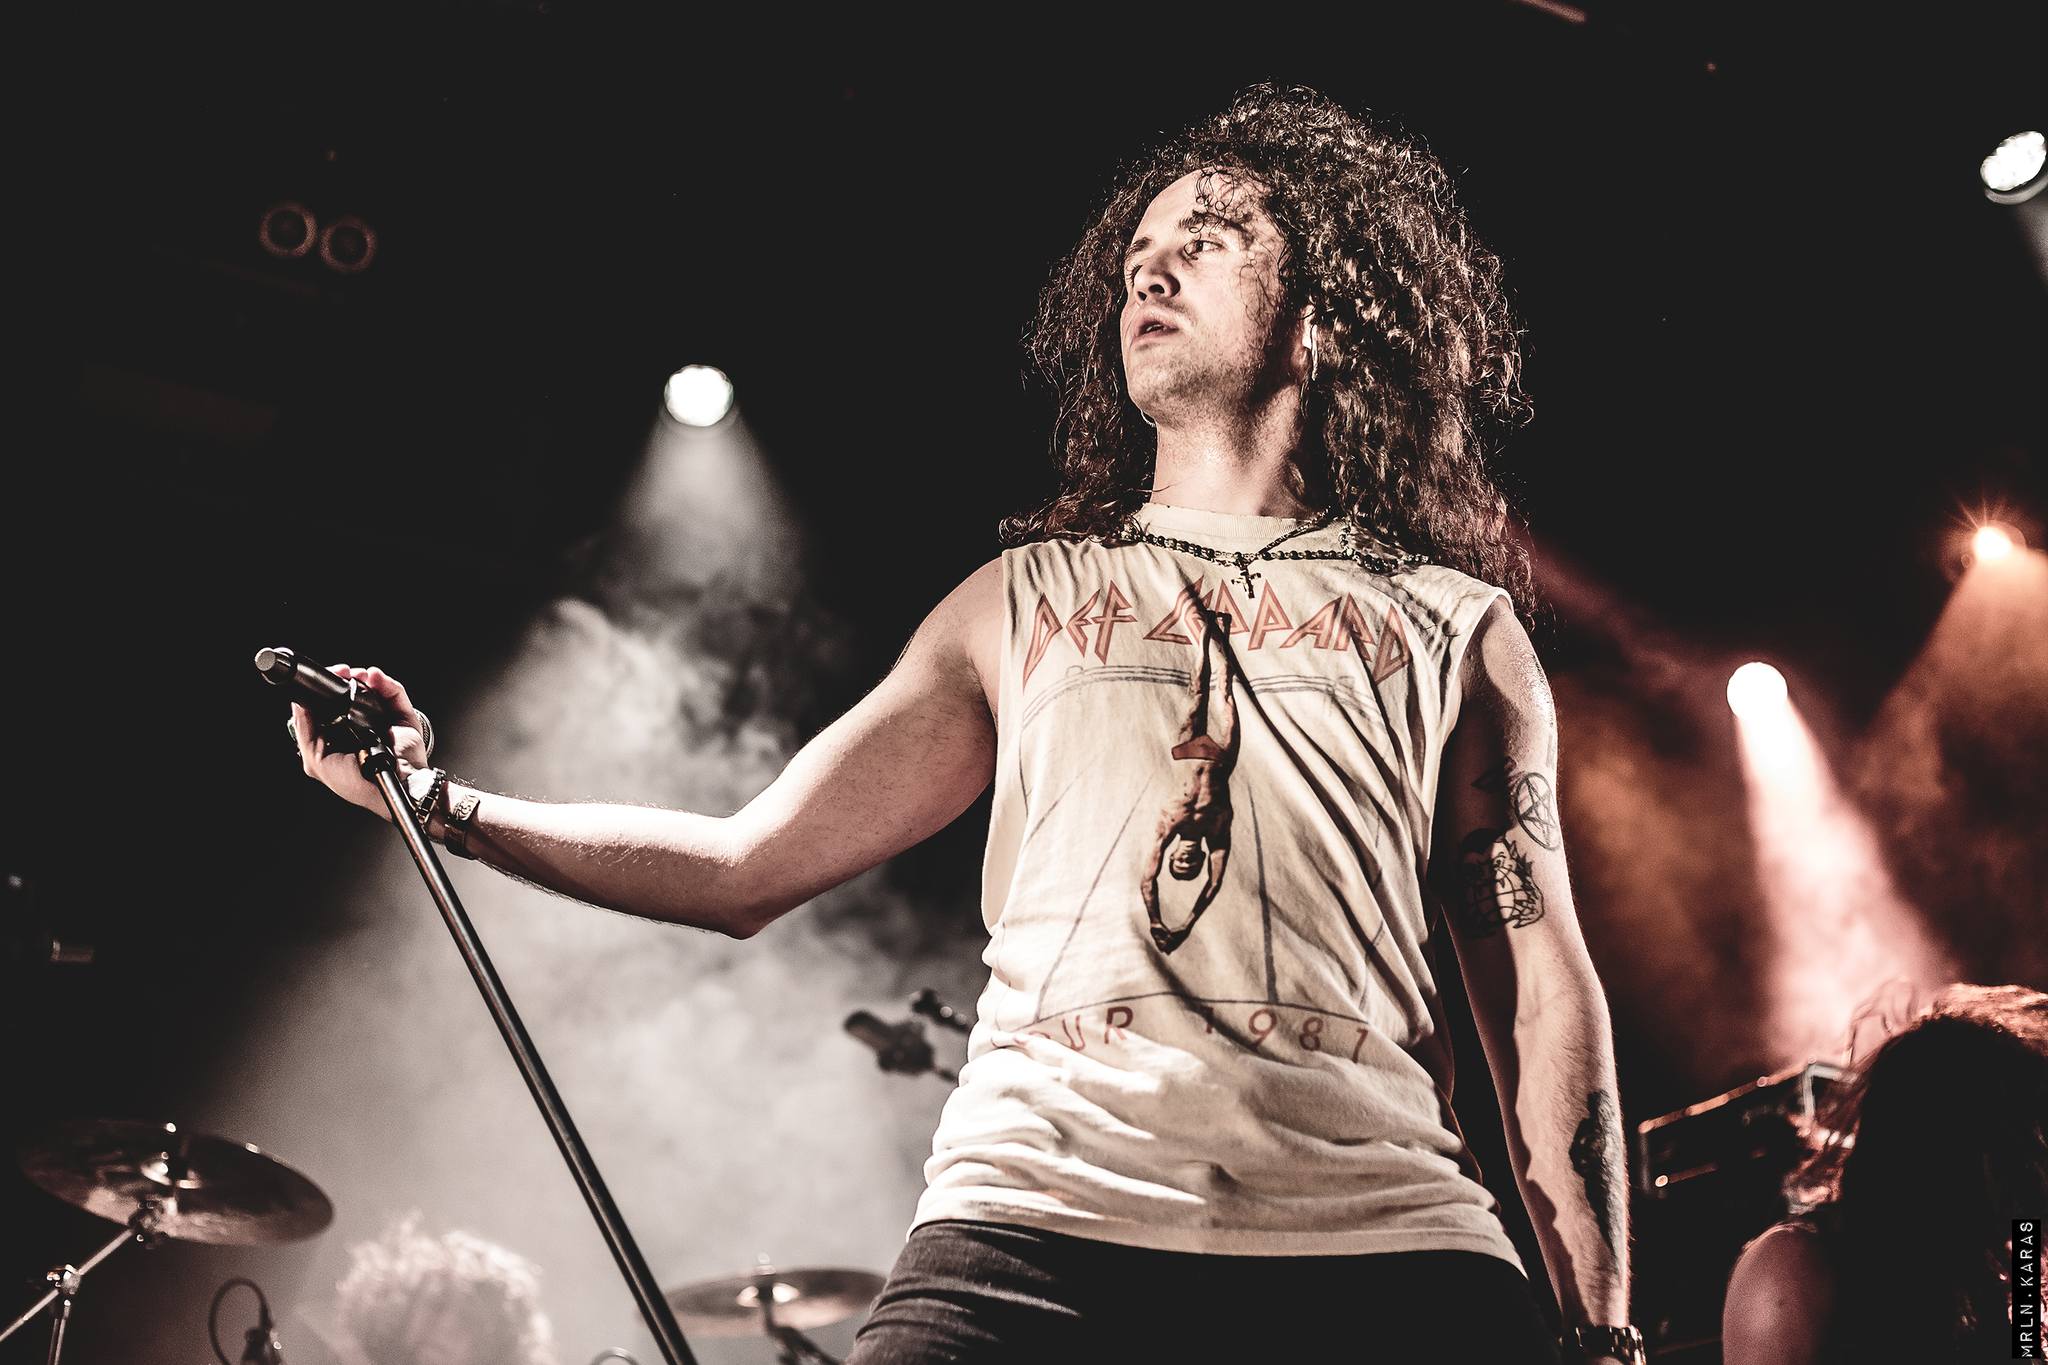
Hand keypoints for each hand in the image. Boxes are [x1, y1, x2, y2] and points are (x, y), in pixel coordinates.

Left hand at [289, 665, 432, 817]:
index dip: (324, 691)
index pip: (328, 706)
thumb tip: (300, 705)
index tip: (324, 681)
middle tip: (342, 673)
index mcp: (340, 737)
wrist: (394, 786)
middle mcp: (361, 727)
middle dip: (345, 679)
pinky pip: (395, 693)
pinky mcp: (402, 717)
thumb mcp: (317, 761)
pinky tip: (376, 677)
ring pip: (372, 689)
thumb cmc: (359, 784)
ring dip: (365, 677)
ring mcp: (383, 720)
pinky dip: (386, 682)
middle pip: (351, 693)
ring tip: (359, 675)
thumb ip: (305, 733)